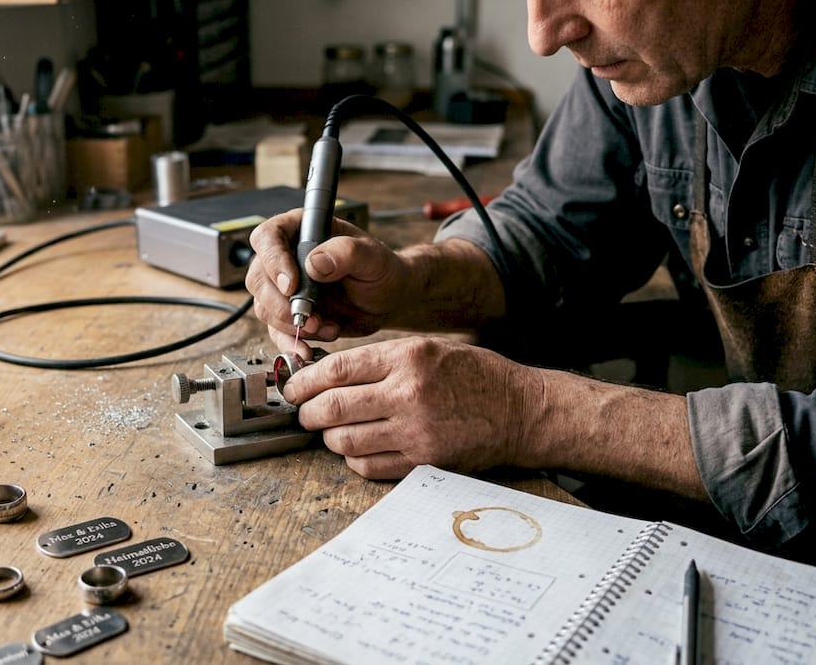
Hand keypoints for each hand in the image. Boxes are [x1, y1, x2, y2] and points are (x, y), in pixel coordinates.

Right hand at [245, 209, 411, 355]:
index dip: (273, 261)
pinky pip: (275, 331)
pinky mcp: (289, 314)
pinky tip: (308, 349)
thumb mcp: (371, 256)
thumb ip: (346, 252)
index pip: (268, 238)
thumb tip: (314, 262)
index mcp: (301, 231)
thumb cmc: (380, 270)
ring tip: (326, 327)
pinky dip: (291, 343)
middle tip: (311, 317)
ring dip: (291, 325)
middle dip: (281, 304)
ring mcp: (284, 288)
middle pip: (258, 278)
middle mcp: (286, 257)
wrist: (387, 300)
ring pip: (264, 307)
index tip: (291, 285)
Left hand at [280, 336, 539, 479]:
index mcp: (408, 358)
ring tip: (331, 431)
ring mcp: (416, 432)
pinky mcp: (424, 462)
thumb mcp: (428, 348)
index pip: (336, 370)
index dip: (304, 381)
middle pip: (332, 408)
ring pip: (346, 441)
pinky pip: (369, 466)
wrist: (521, 410)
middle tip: (304, 413)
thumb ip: (381, 360)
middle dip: (308, 413)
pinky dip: (354, 460)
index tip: (293, 387)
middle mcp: (409, 394)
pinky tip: (358, 450)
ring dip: (329, 438)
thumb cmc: (475, 375)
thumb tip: (327, 373)